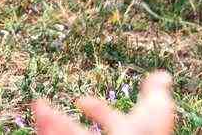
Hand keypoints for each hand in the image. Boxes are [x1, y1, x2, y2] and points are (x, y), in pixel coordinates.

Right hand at [30, 72, 175, 134]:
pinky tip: (41, 119)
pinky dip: (49, 130)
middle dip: (57, 120)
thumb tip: (163, 74)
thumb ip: (154, 95)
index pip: (109, 119)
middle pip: (77, 134)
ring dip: (50, 125)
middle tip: (40, 104)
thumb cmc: (147, 134)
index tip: (81, 101)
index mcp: (125, 133)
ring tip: (38, 107)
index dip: (96, 108)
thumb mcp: (154, 113)